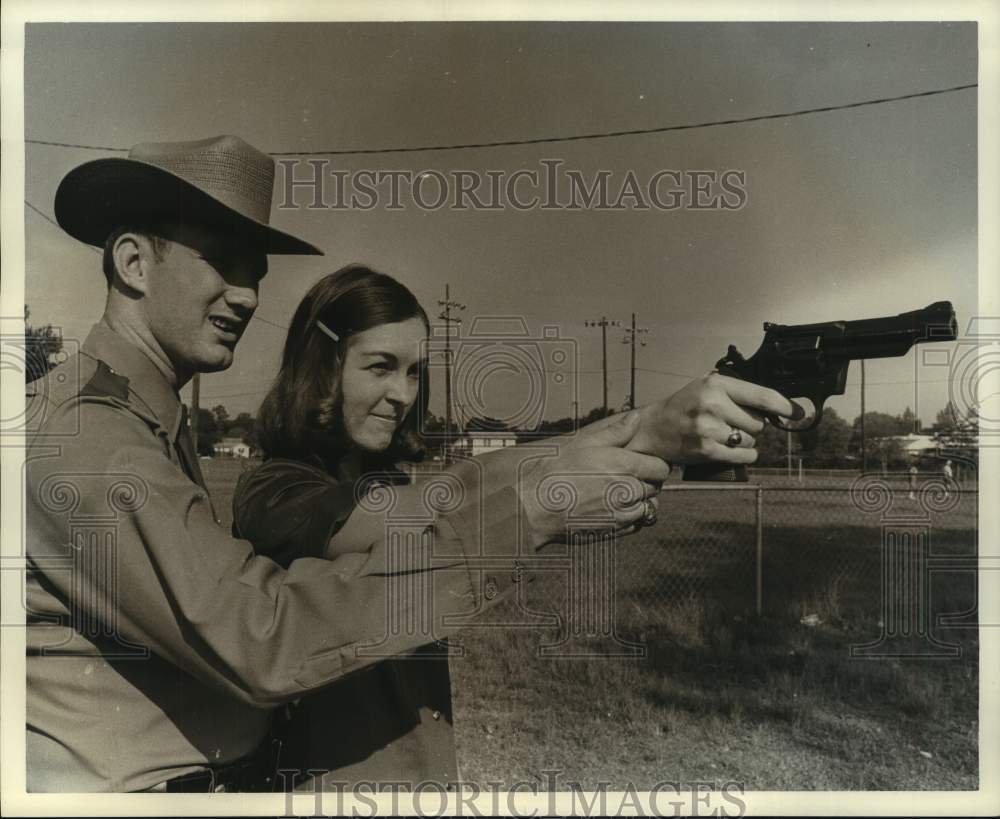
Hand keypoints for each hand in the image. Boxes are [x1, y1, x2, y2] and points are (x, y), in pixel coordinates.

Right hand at [518, 412, 671, 547]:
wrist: (535, 507)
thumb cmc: (556, 472)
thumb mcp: (584, 444)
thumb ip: (616, 432)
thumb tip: (637, 418)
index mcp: (624, 465)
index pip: (661, 468)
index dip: (653, 465)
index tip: (641, 464)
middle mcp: (628, 490)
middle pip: (656, 487)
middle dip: (646, 482)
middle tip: (624, 477)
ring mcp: (622, 513)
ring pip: (648, 507)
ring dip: (640, 501)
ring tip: (617, 494)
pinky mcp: (615, 531)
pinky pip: (636, 524)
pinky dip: (631, 517)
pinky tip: (611, 509)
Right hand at [625, 373, 798, 464]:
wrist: (653, 428)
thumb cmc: (684, 406)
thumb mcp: (706, 387)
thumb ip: (737, 391)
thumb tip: (776, 404)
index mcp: (716, 385)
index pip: (761, 396)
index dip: (784, 405)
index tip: (799, 412)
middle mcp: (713, 405)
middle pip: (758, 422)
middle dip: (751, 424)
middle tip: (732, 422)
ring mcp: (709, 429)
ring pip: (751, 440)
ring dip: (743, 440)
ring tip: (722, 434)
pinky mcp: (707, 450)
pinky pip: (743, 455)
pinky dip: (742, 454)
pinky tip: (728, 448)